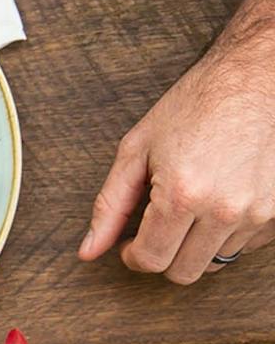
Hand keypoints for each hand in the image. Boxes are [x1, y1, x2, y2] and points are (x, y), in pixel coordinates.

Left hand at [79, 10, 274, 282]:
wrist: (263, 72)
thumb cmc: (199, 102)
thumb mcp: (139, 148)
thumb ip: (110, 205)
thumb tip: (88, 251)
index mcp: (182, 194)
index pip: (150, 261)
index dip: (133, 256)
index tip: (131, 243)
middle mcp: (224, 208)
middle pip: (183, 271)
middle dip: (164, 255)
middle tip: (159, 226)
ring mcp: (260, 210)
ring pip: (216, 261)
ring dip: (199, 242)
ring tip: (195, 203)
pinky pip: (248, 245)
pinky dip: (230, 233)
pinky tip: (223, 200)